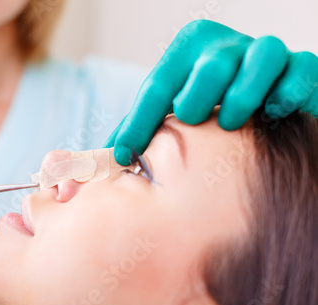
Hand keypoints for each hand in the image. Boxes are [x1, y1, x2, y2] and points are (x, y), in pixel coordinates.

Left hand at [105, 19, 317, 164]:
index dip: (139, 122)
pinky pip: (302, 69)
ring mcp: (266, 53)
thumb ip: (142, 127)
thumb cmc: (210, 111)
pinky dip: (289, 89)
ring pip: (262, 55)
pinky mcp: (301, 68)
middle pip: (212, 62)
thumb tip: (107, 156)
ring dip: (245, 90)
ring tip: (232, 120)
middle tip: (190, 119)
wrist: (263, 106)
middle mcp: (228, 47)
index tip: (125, 155)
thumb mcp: (172, 113)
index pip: (158, 86)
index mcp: (190, 52)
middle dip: (198, 92)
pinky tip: (275, 111)